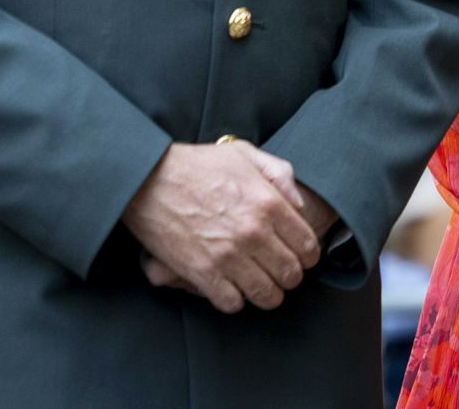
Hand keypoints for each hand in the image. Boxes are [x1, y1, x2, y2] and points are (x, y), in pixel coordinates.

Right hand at [145, 177, 340, 296]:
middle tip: (283, 273)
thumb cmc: (198, 164)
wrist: (149, 178)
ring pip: (266, 295)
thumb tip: (299, 204)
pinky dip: (236, 300)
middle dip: (291, 277)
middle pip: (291, 274)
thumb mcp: (245, 154)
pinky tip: (233, 288)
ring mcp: (228, 255)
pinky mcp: (202, 273)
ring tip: (262, 287)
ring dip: (268, 294)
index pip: (307, 245)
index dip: (309, 256)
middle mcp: (253, 232)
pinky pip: (232, 303)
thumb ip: (280, 174)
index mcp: (268, 203)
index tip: (302, 257)